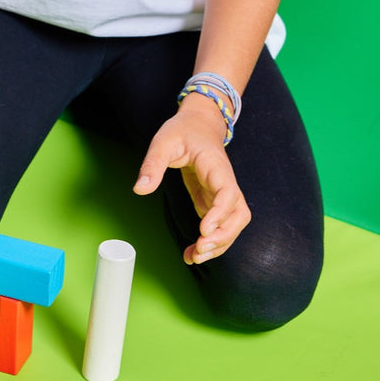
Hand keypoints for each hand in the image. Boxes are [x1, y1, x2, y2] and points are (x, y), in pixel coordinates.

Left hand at [133, 96, 250, 264]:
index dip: (220, 214)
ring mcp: (222, 194)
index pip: (228, 193)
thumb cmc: (183, 130)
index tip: (203, 229)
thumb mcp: (163, 141)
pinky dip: (210, 242)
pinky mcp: (214, 202)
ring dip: (219, 244)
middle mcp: (225, 182)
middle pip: (239, 215)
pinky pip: (219, 226)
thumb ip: (152, 165)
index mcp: (216, 166)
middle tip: (199, 249)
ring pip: (234, 224)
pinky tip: (192, 252)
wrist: (198, 123)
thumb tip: (140, 189)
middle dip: (223, 236)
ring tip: (194, 257)